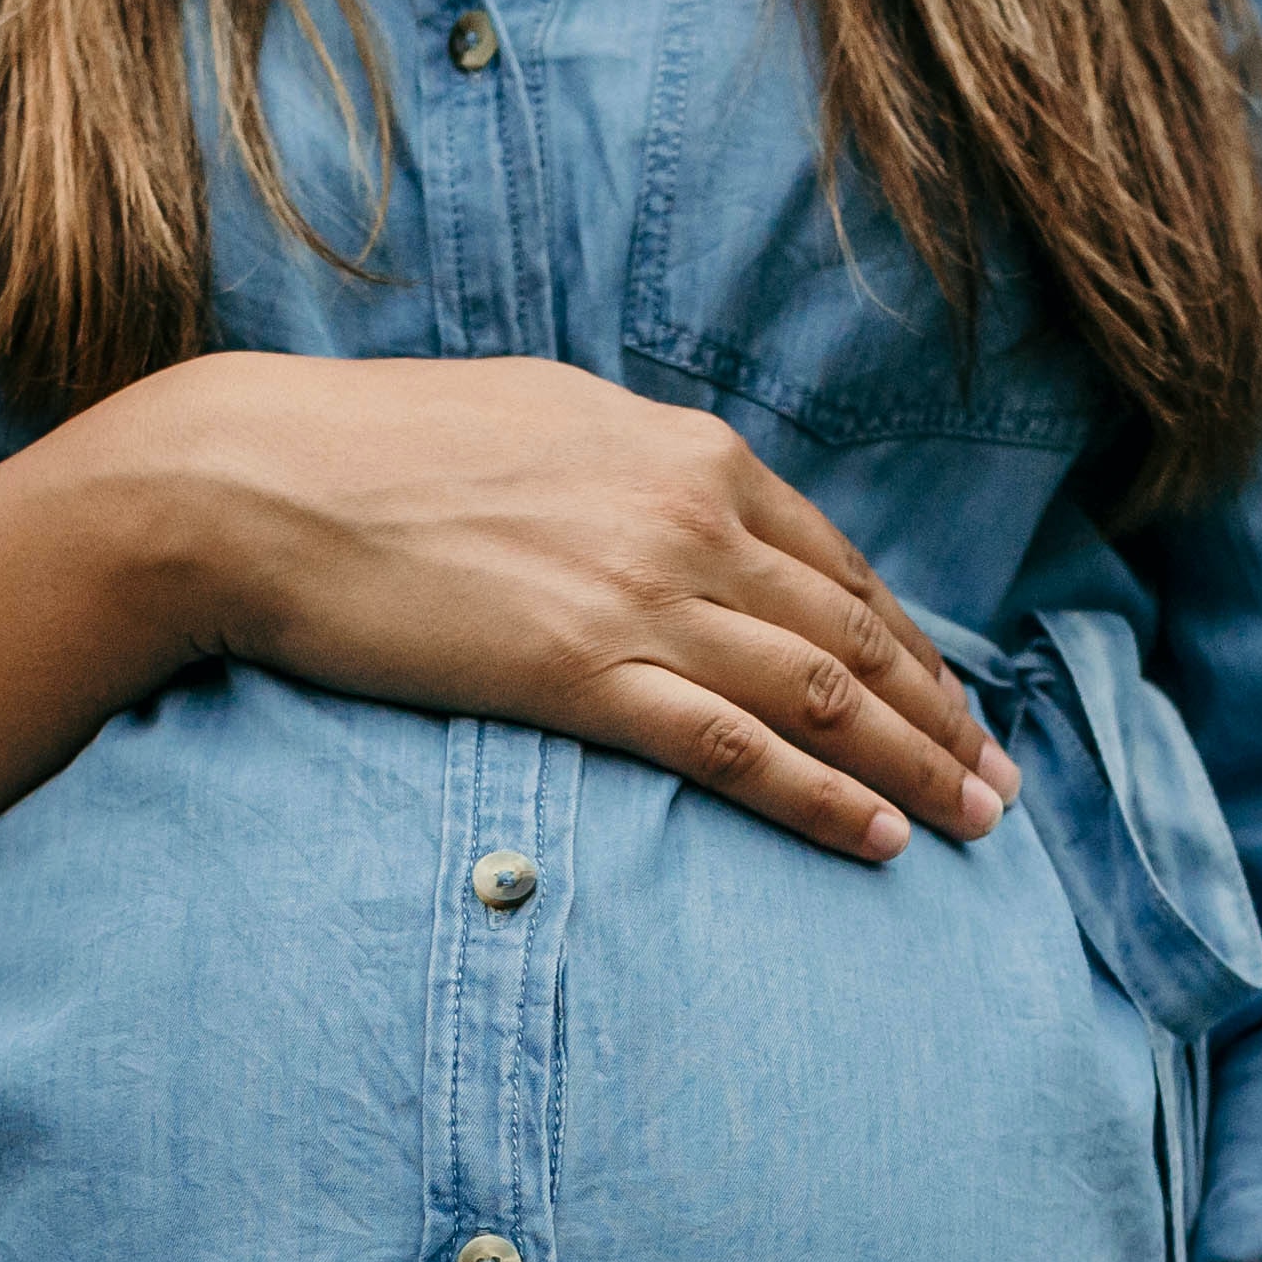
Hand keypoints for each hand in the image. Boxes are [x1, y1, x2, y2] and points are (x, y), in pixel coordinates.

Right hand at [88, 351, 1018, 864]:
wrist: (260, 481)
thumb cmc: (378, 451)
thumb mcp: (540, 423)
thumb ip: (630, 470)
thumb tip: (673, 502)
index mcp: (687, 455)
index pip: (838, 567)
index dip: (912, 647)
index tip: (957, 705)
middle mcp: (687, 517)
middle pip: (854, 637)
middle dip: (942, 719)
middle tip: (1001, 787)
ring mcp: (638, 595)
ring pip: (818, 694)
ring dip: (911, 765)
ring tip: (970, 827)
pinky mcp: (578, 670)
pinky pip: (732, 747)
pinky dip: (817, 795)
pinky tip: (875, 839)